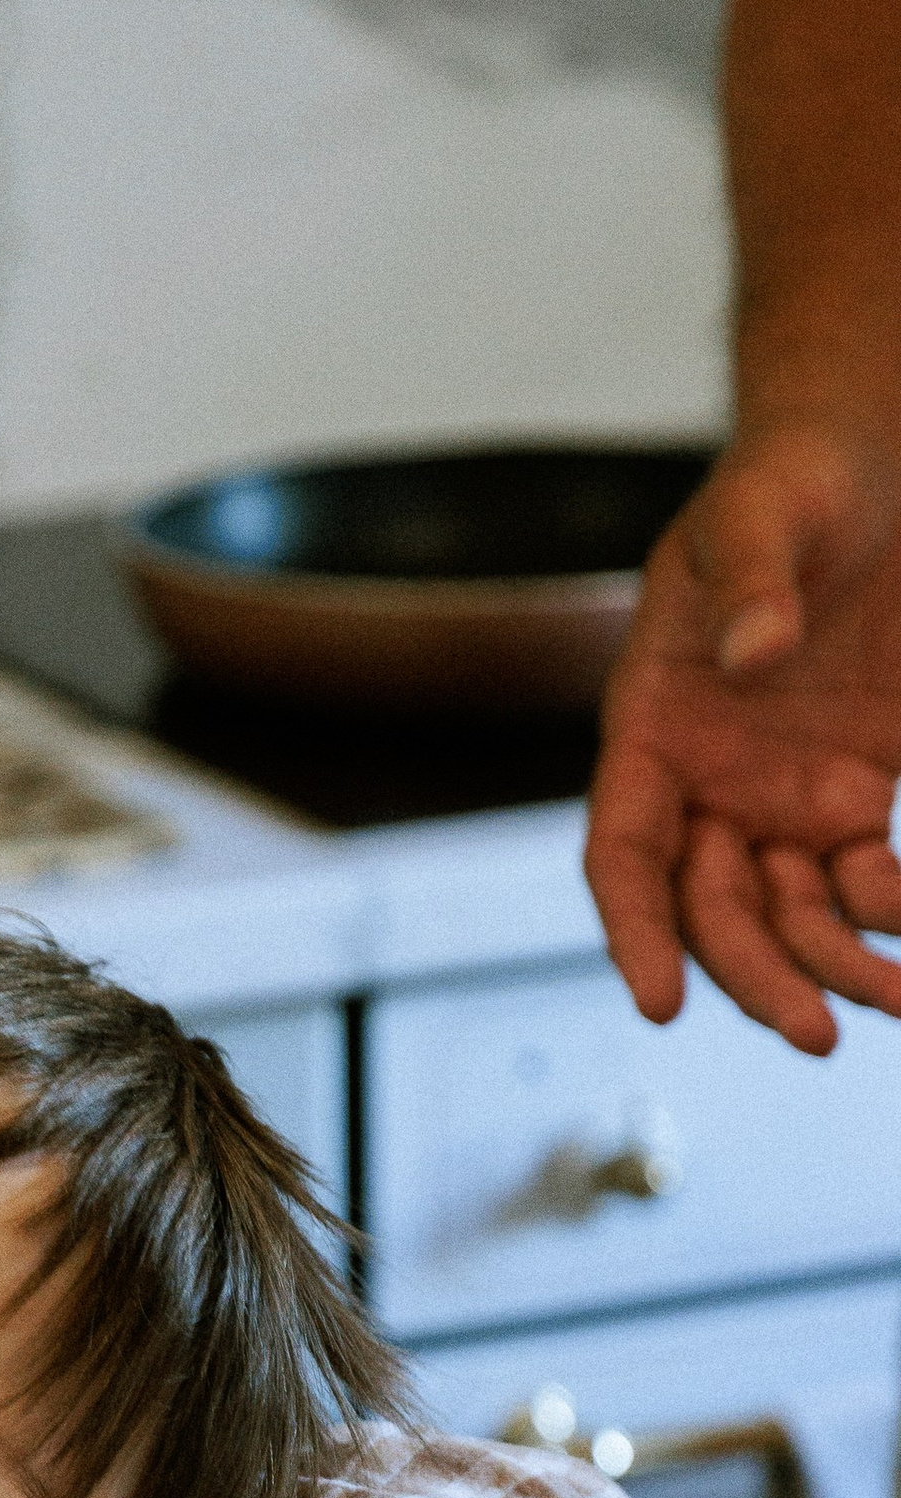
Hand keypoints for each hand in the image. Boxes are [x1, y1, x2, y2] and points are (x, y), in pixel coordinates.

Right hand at [585, 419, 900, 1051]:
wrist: (869, 466)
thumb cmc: (790, 482)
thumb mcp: (763, 510)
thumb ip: (750, 583)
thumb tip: (756, 657)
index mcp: (652, 726)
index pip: (623, 853)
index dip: (633, 931)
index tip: (661, 1002)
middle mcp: (705, 782)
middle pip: (711, 909)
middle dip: (757, 976)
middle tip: (815, 1031)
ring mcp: (778, 794)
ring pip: (788, 915)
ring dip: (832, 967)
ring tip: (895, 1002)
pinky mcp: (852, 792)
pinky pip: (861, 880)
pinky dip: (887, 915)